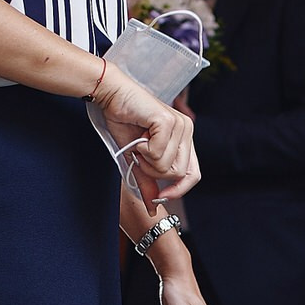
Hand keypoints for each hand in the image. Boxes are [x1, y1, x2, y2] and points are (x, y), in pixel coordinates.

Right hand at [98, 78, 201, 206]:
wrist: (111, 96)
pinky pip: (158, 154)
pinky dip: (143, 150)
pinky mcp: (168, 121)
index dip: (179, 189)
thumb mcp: (138, 158)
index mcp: (185, 138)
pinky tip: (138, 134)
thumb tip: (152, 209)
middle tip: (141, 154)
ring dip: (146, 160)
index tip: (162, 196)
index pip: (193, 174)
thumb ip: (148, 181)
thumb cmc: (124, 122)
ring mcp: (180, 125)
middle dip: (155, 171)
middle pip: (179, 174)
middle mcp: (187, 130)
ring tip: (139, 142)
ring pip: (167, 166)